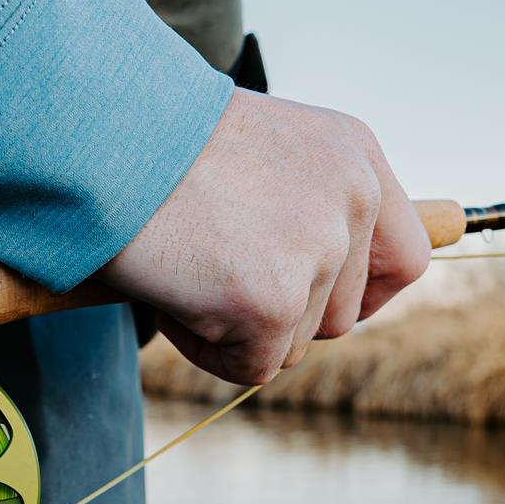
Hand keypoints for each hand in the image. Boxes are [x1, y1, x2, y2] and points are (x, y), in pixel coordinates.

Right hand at [96, 88, 430, 384]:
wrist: (99, 136)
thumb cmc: (152, 144)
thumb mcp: (256, 152)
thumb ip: (300, 203)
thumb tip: (313, 279)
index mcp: (354, 155)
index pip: (405, 255)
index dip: (361, 292)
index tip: (312, 300)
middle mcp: (353, 197)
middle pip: (345, 314)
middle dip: (280, 315)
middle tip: (213, 273)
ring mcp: (319, 249)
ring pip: (294, 343)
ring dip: (235, 329)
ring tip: (186, 267)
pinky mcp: (275, 299)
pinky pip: (251, 366)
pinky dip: (203, 346)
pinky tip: (172, 291)